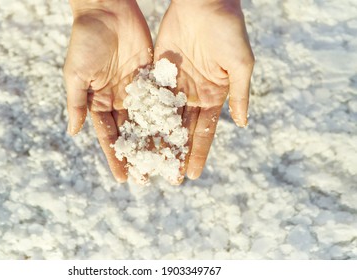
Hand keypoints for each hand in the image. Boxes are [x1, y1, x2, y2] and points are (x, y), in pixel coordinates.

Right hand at [63, 0, 152, 181]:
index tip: (123, 178)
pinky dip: (170, 118)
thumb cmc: (86, 40)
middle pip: (132, 133)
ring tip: (169, 163)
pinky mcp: (154, 77)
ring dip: (158, 142)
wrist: (107, 9)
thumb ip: (76, 103)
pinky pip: (163, 101)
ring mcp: (138, 90)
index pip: (109, 136)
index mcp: (99, 102)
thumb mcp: (76, 74)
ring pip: (150, 121)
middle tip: (151, 178)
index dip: (116, 157)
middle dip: (140, 155)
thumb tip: (73, 132)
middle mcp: (120, 100)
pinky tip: (180, 135)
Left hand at [154, 0, 253, 180]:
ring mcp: (174, 84)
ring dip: (156, 140)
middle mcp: (193, 94)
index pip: (204, 131)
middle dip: (175, 153)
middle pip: (182, 130)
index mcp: (214, 95)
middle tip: (167, 177)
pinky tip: (134, 134)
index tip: (190, 174)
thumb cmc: (228, 30)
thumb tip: (241, 124)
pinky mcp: (158, 72)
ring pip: (163, 118)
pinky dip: (142, 115)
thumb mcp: (240, 64)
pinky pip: (149, 98)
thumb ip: (240, 94)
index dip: (198, 153)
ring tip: (147, 162)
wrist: (203, 1)